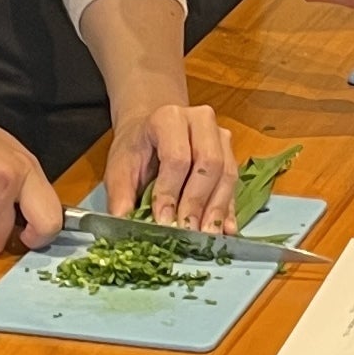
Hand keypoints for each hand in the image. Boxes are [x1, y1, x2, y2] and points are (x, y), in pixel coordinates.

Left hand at [108, 98, 239, 233]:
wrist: (150, 130)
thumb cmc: (136, 148)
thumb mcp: (119, 167)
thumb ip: (120, 195)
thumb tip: (123, 222)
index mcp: (169, 119)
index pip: (177, 157)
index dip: (171, 191)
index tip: (163, 220)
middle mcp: (201, 121)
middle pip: (209, 163)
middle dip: (198, 202)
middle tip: (187, 231)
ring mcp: (220, 136)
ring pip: (227, 173)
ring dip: (217, 208)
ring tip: (206, 235)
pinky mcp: (230, 154)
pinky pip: (234, 184)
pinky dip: (230, 209)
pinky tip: (226, 230)